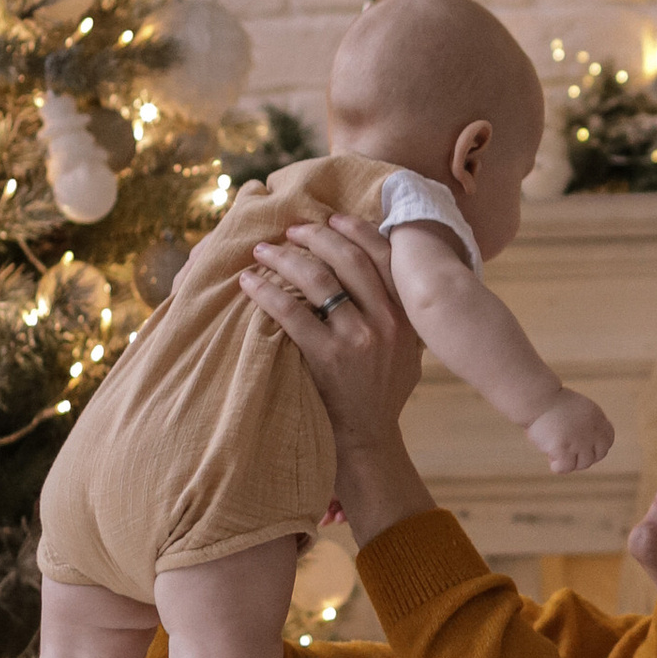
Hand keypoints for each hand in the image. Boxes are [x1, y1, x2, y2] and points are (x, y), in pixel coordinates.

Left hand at [239, 216, 430, 539]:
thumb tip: (372, 272)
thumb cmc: (380, 394)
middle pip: (349, 259)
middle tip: (291, 229)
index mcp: (407, 315)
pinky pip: (292, 313)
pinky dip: (266, 292)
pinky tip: (248, 284)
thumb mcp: (405, 351)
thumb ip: (396, 314)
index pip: (385, 255)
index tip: (332, 217)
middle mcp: (388, 321)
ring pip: (319, 280)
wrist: (368, 440)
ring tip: (263, 251)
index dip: (356, 230)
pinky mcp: (328, 357)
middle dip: (316, 236)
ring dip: (286, 258)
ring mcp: (359, 339)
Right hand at [528, 386, 615, 475]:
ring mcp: (579, 441)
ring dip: (569, 461)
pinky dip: (558, 467)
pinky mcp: (564, 449)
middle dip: (584, 457)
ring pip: (582, 464)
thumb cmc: (549, 402)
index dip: (596, 448)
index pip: (607, 441)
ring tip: (555, 451)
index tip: (583, 448)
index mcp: (596, 417)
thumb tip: (585, 448)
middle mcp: (592, 430)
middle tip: (567, 453)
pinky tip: (550, 458)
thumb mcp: (576, 408)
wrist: (537, 399)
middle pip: (597, 456)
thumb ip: (585, 425)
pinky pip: (566, 468)